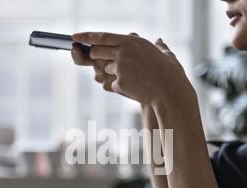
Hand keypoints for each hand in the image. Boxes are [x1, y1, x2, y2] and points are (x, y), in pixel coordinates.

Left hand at [72, 32, 192, 106]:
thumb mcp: (166, 56)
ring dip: (115, 75)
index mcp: (132, 41)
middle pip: (96, 52)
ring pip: (106, 70)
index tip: (75, 36)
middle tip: (105, 62)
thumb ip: (160, 47)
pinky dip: (121, 88)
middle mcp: (123, 52)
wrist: (171, 93)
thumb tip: (160, 41)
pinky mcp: (119, 83)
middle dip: (96, 57)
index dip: (86, 36)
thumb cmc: (171, 75)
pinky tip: (135, 89)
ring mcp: (120, 68)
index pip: (102, 36)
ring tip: (134, 80)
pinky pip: (113, 85)